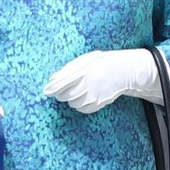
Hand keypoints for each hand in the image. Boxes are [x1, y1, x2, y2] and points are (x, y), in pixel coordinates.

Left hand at [44, 48, 163, 113]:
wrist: (123, 71)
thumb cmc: (102, 63)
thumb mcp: (85, 60)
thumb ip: (68, 70)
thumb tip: (52, 80)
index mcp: (83, 71)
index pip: (61, 84)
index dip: (51, 89)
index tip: (46, 91)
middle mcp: (87, 86)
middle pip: (63, 96)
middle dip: (62, 92)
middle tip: (68, 85)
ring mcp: (93, 97)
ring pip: (72, 103)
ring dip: (72, 98)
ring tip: (81, 88)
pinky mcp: (97, 105)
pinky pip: (81, 109)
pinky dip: (80, 104)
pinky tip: (86, 95)